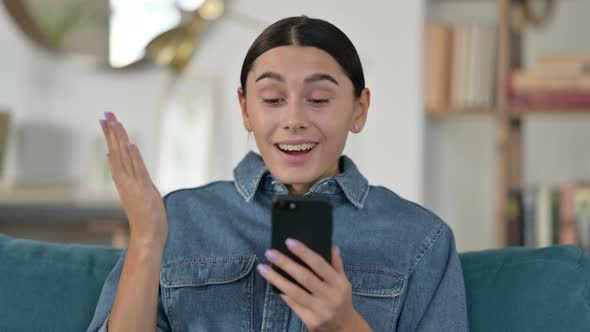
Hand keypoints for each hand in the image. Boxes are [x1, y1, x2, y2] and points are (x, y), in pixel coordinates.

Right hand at [100, 112, 167, 248]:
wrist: (147, 236)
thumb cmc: (144, 216)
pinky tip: (131, 145)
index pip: (115, 153)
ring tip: (115, 121)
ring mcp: (134, 185)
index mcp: (124, 180)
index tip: (106, 119)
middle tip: (106, 113)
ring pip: (125, 158)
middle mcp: (126, 180)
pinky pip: (138, 170)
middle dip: (112, 132)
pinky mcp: (144, 190)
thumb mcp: (135, 190)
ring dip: (120, 140)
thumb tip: (113, 158)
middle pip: (117, 151)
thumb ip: (126, 173)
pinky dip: (134, 158)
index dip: (111, 136)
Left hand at [257, 239, 371, 331]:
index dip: (304, 252)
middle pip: (304, 277)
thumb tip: (331, 245)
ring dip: (276, 279)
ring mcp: (319, 310)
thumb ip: (336, 264)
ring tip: (262, 267)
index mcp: (339, 283)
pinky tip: (271, 282)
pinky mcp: (310, 320)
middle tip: (270, 252)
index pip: (319, 264)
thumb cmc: (340, 299)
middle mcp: (329, 296)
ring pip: (294, 292)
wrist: (343, 327)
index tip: (289, 242)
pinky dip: (281, 292)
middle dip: (286, 263)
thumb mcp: (343, 281)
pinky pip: (292, 304)